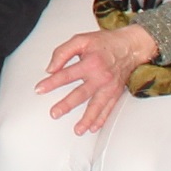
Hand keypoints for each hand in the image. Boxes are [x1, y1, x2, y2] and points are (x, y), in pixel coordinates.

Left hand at [39, 23, 155, 136]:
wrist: (130, 46)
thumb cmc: (105, 42)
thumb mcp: (81, 40)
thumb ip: (63, 52)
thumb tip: (51, 67)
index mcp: (90, 63)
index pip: (66, 75)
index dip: (51, 82)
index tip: (40, 89)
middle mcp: (100, 77)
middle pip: (80, 94)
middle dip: (66, 105)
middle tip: (54, 113)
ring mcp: (109, 87)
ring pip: (96, 106)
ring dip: (87, 119)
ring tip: (77, 130)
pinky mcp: (115, 93)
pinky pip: (108, 109)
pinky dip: (101, 119)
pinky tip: (94, 128)